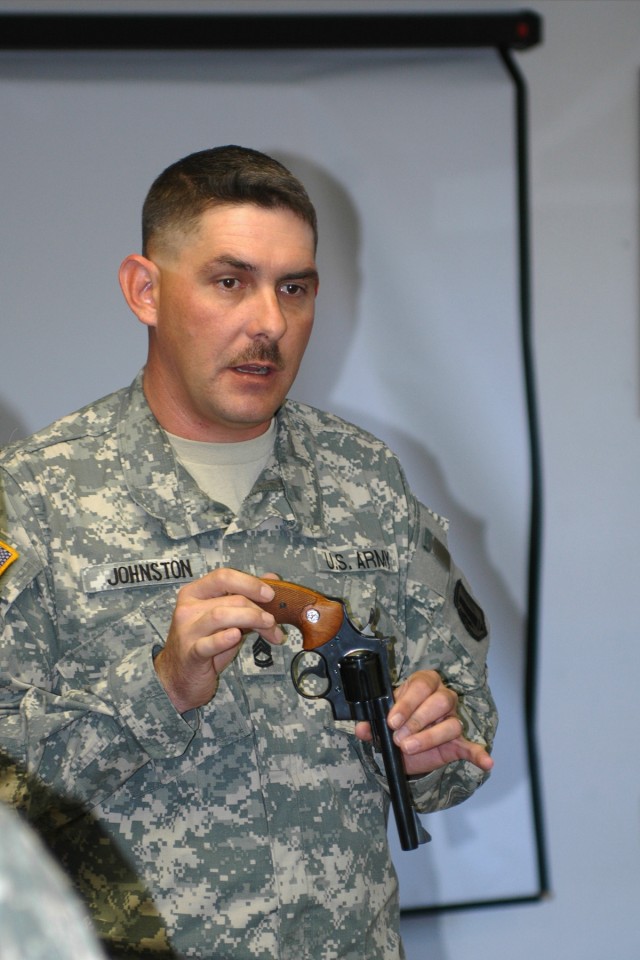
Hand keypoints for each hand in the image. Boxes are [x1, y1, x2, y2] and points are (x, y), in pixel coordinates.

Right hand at [154, 568, 283, 712]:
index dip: (250, 583)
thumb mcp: (223, 618)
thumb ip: (244, 597)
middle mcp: (187, 608)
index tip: (270, 594)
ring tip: (269, 629)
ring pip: (221, 615)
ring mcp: (187, 631)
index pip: (223, 577)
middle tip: (274, 623)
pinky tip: (237, 636)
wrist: (178, 678)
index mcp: (194, 593)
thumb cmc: (203, 643)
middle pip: (231, 599)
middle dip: (259, 610)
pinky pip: (208, 643)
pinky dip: (224, 638)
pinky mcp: (190, 654)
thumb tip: (271, 578)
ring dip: (252, 619)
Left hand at [355, 669, 493, 776]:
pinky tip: (485, 762)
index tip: (392, 720)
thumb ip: (371, 723)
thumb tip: (362, 729)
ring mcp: (452, 719)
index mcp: (422, 683)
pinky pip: (470, 746)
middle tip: (399, 737)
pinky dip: (478, 754)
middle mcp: (442, 697)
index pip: (421, 685)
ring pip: (451, 724)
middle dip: (417, 720)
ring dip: (430, 737)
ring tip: (408, 747)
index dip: (407, 703)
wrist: (402, 744)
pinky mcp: (457, 742)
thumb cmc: (396, 722)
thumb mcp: (381, 720)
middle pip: (441, 701)